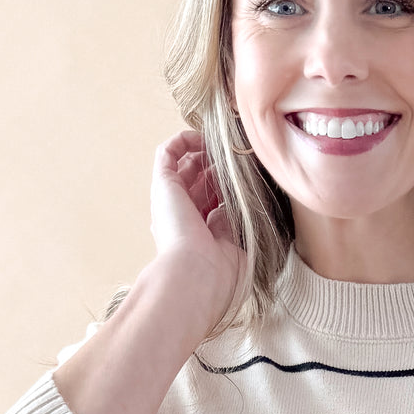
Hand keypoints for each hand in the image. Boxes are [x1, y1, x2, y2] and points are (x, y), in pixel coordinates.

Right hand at [149, 128, 247, 334]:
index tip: (251, 179)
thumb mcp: (236, 245)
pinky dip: (184, 139)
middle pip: (200, 179)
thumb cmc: (219, 274)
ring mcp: (171, 199)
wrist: (195, 276)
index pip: (213, 200)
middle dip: (220, 167)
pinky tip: (205, 137)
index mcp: (198, 234)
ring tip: (226, 145)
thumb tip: (233, 201)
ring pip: (185, 163)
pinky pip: (168, 152)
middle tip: (241, 160)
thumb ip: (233, 222)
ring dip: (205, 150)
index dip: (229, 186)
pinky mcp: (163, 185)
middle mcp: (182, 216)